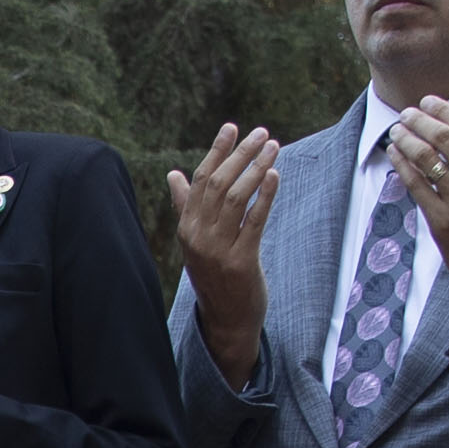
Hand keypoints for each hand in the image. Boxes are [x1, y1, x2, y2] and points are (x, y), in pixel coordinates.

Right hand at [169, 122, 280, 373]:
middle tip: (262, 133)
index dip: (216, 151)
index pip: (199, 180)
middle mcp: (198, 237)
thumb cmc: (215, 275)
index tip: (232, 127)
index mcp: (186, 228)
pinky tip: (275, 176)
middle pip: (218, 184)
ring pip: (236, 198)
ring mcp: (218, 250)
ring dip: (256, 169)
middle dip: (241, 154)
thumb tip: (173, 174)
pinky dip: (265, 196)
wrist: (226, 320)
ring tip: (273, 148)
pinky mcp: (241, 262)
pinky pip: (254, 221)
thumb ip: (186, 207)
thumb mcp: (196, 241)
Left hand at [393, 101, 448, 295]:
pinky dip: (402, 166)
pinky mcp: (441, 222)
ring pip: (426, 160)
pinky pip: (416, 186)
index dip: (444, 110)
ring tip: (396, 131)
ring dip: (406, 140)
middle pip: (443, 138)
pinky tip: (394, 155)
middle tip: (406, 113)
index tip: (427, 101)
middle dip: (419, 120)